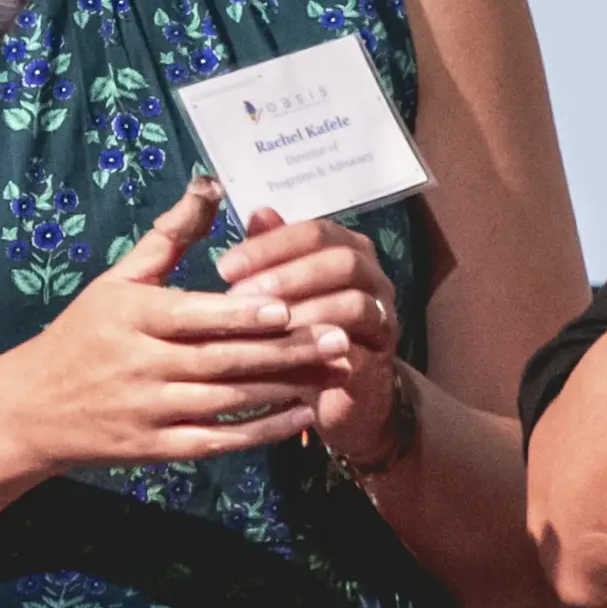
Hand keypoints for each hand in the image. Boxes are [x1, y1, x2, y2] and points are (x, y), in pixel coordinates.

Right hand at [0, 176, 332, 468]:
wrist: (32, 409)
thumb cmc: (83, 333)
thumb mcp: (117, 279)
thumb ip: (169, 236)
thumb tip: (209, 186)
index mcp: (135, 317)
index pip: (197, 315)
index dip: (243, 313)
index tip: (290, 304)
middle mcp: (143, 365)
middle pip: (224, 359)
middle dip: (285, 350)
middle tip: (338, 337)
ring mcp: (151, 410)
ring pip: (229, 400)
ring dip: (286, 389)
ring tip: (334, 373)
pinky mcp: (158, 448)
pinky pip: (219, 440)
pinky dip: (262, 430)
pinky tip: (300, 415)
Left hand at [223, 206, 414, 467]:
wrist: (344, 394)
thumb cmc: (304, 331)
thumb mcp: (285, 290)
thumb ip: (274, 252)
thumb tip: (257, 213)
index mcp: (349, 250)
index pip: (316, 232)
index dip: (270, 246)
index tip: (223, 266)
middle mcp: (374, 279)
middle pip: (342, 261)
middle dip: (287, 275)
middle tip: (238, 296)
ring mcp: (382, 320)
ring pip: (353, 303)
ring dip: (304, 311)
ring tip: (260, 327)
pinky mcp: (378, 361)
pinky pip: (354, 350)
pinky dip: (317, 350)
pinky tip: (281, 357)